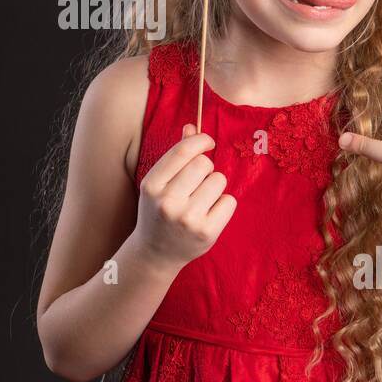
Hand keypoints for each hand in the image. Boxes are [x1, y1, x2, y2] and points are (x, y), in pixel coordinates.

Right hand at [132, 123, 237, 269]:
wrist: (155, 254)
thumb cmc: (158, 211)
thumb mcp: (158, 183)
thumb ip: (175, 155)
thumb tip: (192, 127)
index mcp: (152, 185)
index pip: (184, 151)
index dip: (201, 140)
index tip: (208, 142)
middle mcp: (168, 202)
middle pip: (204, 163)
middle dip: (206, 167)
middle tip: (198, 181)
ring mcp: (187, 219)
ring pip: (219, 180)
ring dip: (215, 186)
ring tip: (201, 199)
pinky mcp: (206, 232)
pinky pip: (229, 201)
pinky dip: (223, 204)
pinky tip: (209, 214)